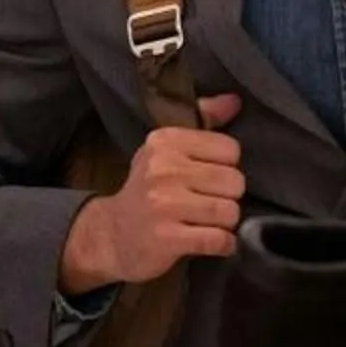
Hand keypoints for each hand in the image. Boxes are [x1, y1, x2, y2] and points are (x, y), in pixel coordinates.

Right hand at [58, 93, 245, 290]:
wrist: (111, 235)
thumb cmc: (148, 189)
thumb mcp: (167, 150)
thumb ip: (203, 122)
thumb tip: (235, 101)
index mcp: (165, 141)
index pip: (230, 149)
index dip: (225, 167)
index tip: (207, 178)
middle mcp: (163, 168)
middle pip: (234, 181)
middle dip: (228, 198)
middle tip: (208, 204)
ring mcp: (164, 204)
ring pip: (230, 212)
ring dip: (225, 224)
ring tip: (208, 223)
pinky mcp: (167, 238)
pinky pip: (220, 240)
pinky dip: (224, 245)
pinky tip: (210, 242)